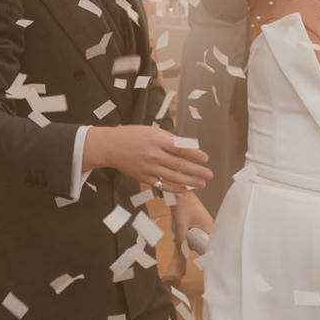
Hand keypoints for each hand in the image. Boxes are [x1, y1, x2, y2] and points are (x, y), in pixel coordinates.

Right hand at [82, 124, 210, 192]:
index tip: (205, 158)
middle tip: (209, 175)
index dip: (194, 154)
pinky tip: (185, 189)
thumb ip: (168, 139)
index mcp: (156, 140)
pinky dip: (174, 188)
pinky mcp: (144, 177)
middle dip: (196, 171)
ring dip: (189, 181)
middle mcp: (153, 155)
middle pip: (178, 165)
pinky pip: (162, 184)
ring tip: (201, 184)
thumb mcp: (151, 131)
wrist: (111, 147)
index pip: (179, 148)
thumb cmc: (132, 136)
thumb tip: (187, 146)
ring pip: (172, 177)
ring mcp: (148, 168)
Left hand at [172, 191, 213, 251]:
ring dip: (188, 236)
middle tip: (181, 243)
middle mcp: (208, 224)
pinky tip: (179, 229)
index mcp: (208, 226)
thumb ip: (181, 240)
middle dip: (191, 243)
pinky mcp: (198, 219)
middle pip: (201, 241)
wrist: (180, 191)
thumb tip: (182, 252)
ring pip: (196, 235)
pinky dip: (187, 231)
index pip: (209, 244)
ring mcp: (203, 221)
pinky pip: (194, 229)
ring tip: (178, 233)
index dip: (201, 250)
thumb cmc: (183, 204)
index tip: (194, 254)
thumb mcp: (181, 225)